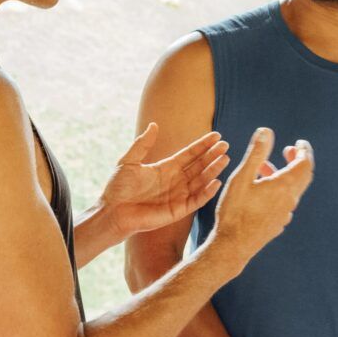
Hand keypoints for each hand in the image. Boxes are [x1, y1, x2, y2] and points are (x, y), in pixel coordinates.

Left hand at [99, 123, 229, 237]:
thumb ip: (142, 144)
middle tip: (225, 145)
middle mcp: (175, 181)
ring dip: (213, 170)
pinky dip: (207, 192)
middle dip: (212, 155)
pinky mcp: (178, 210)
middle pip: (199, 166)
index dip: (202, 145)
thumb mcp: (129, 161)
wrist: (112, 212)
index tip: (216, 136)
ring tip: (225, 159)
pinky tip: (216, 181)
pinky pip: (196, 200)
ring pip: (201, 181)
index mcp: (166, 168)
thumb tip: (154, 125)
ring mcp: (178, 196)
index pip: (189, 154)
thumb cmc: (117, 188)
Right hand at [210, 127, 313, 269]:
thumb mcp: (242, 177)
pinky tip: (262, 190)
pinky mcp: (277, 223)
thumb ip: (256, 153)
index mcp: (284, 187)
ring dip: (283, 175)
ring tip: (264, 167)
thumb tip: (267, 131)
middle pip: (303, 177)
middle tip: (289, 150)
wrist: (233, 246)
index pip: (305, 164)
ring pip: (291, 190)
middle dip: (297, 161)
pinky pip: (284, 202)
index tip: (300, 142)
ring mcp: (285, 214)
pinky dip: (279, 190)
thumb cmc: (235, 211)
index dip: (304, 151)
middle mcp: (289, 201)